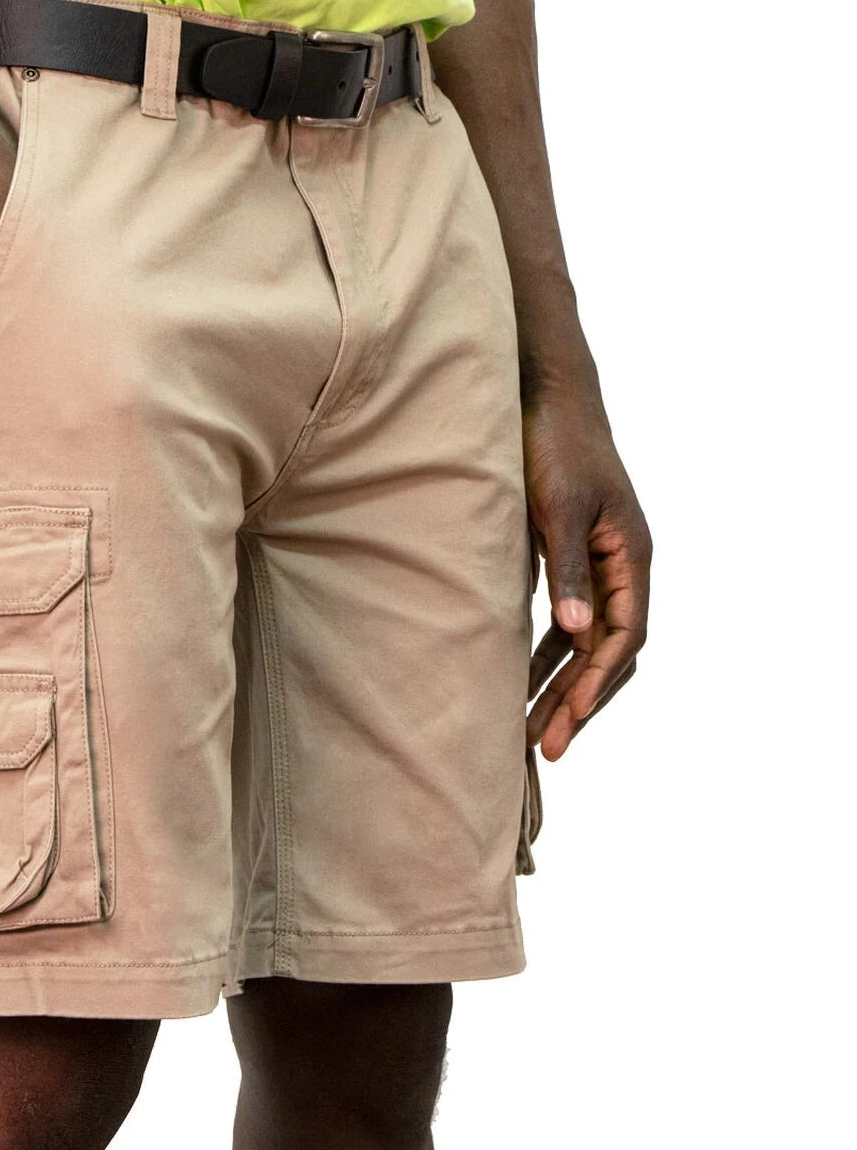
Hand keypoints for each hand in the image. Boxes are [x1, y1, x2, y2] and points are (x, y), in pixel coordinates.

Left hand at [524, 395, 651, 760]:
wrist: (543, 400)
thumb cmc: (556, 445)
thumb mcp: (558, 506)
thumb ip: (567, 568)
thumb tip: (577, 631)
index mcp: (631, 556)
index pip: (627, 633)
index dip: (600, 678)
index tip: (571, 714)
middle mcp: (620, 568)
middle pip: (609, 650)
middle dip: (579, 700)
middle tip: (546, 749)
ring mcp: (596, 568)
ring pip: (585, 643)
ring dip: (560, 686)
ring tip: (528, 731)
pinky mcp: (567, 563)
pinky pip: (564, 624)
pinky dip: (545, 656)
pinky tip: (518, 681)